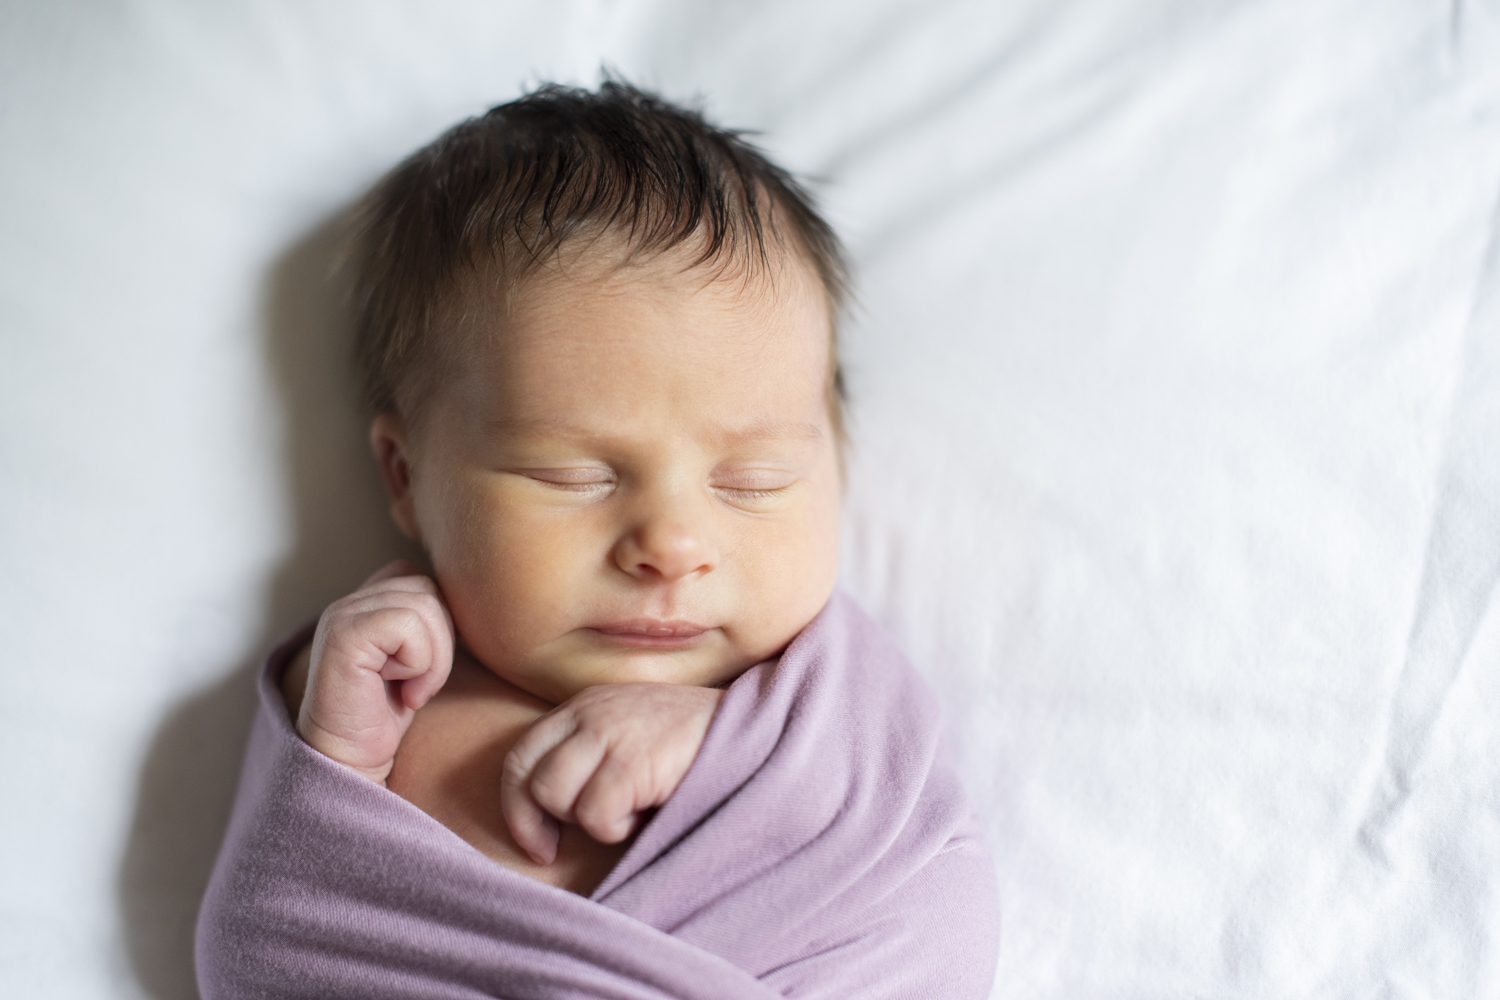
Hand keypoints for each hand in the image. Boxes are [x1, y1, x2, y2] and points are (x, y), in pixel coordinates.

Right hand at [296, 560, 454, 783]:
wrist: (350, 762)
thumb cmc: (386, 716)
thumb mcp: (418, 660)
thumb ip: (429, 623)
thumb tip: (474, 601)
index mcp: (366, 602)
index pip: (424, 578)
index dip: (441, 623)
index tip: (424, 668)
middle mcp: (350, 602)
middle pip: (430, 589)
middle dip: (442, 642)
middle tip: (421, 686)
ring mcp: (343, 616)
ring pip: (425, 605)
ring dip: (432, 659)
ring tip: (411, 691)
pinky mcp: (343, 636)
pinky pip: (407, 625)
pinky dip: (418, 663)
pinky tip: (401, 692)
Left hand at [500, 683, 724, 863]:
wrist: (756, 729)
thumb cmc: (691, 746)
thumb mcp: (630, 735)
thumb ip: (589, 755)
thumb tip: (545, 814)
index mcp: (585, 705)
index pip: (520, 757)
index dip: (518, 808)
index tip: (541, 845)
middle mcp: (591, 713)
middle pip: (531, 781)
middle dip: (549, 822)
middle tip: (582, 839)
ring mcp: (610, 732)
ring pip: (555, 797)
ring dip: (589, 821)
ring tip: (631, 811)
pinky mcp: (633, 760)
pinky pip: (595, 815)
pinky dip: (618, 830)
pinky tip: (650, 812)